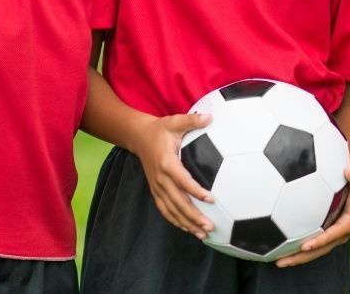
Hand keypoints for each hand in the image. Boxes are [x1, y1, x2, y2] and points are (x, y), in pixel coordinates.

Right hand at [134, 113, 215, 237]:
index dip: (195, 191)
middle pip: (177, 202)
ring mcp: (157, 187)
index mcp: (167, 163)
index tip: (210, 199)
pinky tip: (188, 229)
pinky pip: (165, 210)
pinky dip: (176, 221)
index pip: (182, 181)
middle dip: (193, 216)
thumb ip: (192, 120)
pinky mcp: (155, 191)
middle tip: (210, 226)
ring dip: (186, 223)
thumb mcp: (174, 121)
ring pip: (171, 210)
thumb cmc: (160, 129)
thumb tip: (210, 117)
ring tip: (202, 233)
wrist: (139, 137)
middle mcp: (161, 178)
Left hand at [275, 164, 349, 266]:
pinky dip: (296, 246)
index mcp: (347, 223)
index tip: (305, 246)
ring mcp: (331, 235)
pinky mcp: (324, 232)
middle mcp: (338, 233)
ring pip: (313, 250)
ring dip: (296, 256)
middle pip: (319, 249)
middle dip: (301, 257)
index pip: (333, 235)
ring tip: (276, 260)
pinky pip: (310, 242)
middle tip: (281, 261)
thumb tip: (349, 170)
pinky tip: (279, 246)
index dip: (320, 241)